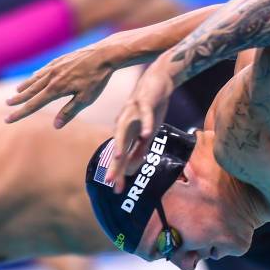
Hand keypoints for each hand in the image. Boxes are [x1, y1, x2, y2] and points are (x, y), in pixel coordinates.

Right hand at [5, 43, 115, 127]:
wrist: (104, 54)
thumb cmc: (97, 79)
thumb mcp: (86, 99)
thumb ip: (69, 111)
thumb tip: (56, 126)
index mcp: (56, 89)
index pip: (34, 104)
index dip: (20, 113)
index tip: (8, 119)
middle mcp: (51, 77)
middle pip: (31, 91)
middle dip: (18, 100)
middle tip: (7, 105)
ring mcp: (55, 67)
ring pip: (35, 79)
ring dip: (25, 86)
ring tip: (16, 92)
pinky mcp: (60, 60)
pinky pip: (44, 70)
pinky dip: (36, 75)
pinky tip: (34, 77)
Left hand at [105, 65, 174, 192]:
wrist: (159, 79)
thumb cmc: (152, 106)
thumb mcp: (147, 130)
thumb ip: (141, 147)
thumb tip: (134, 165)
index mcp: (127, 132)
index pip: (122, 156)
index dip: (119, 172)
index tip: (116, 190)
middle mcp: (126, 124)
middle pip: (120, 148)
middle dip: (115, 165)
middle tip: (111, 182)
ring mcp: (134, 113)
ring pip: (126, 132)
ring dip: (122, 146)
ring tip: (118, 160)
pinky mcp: (145, 103)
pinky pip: (146, 117)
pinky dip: (147, 125)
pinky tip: (148, 135)